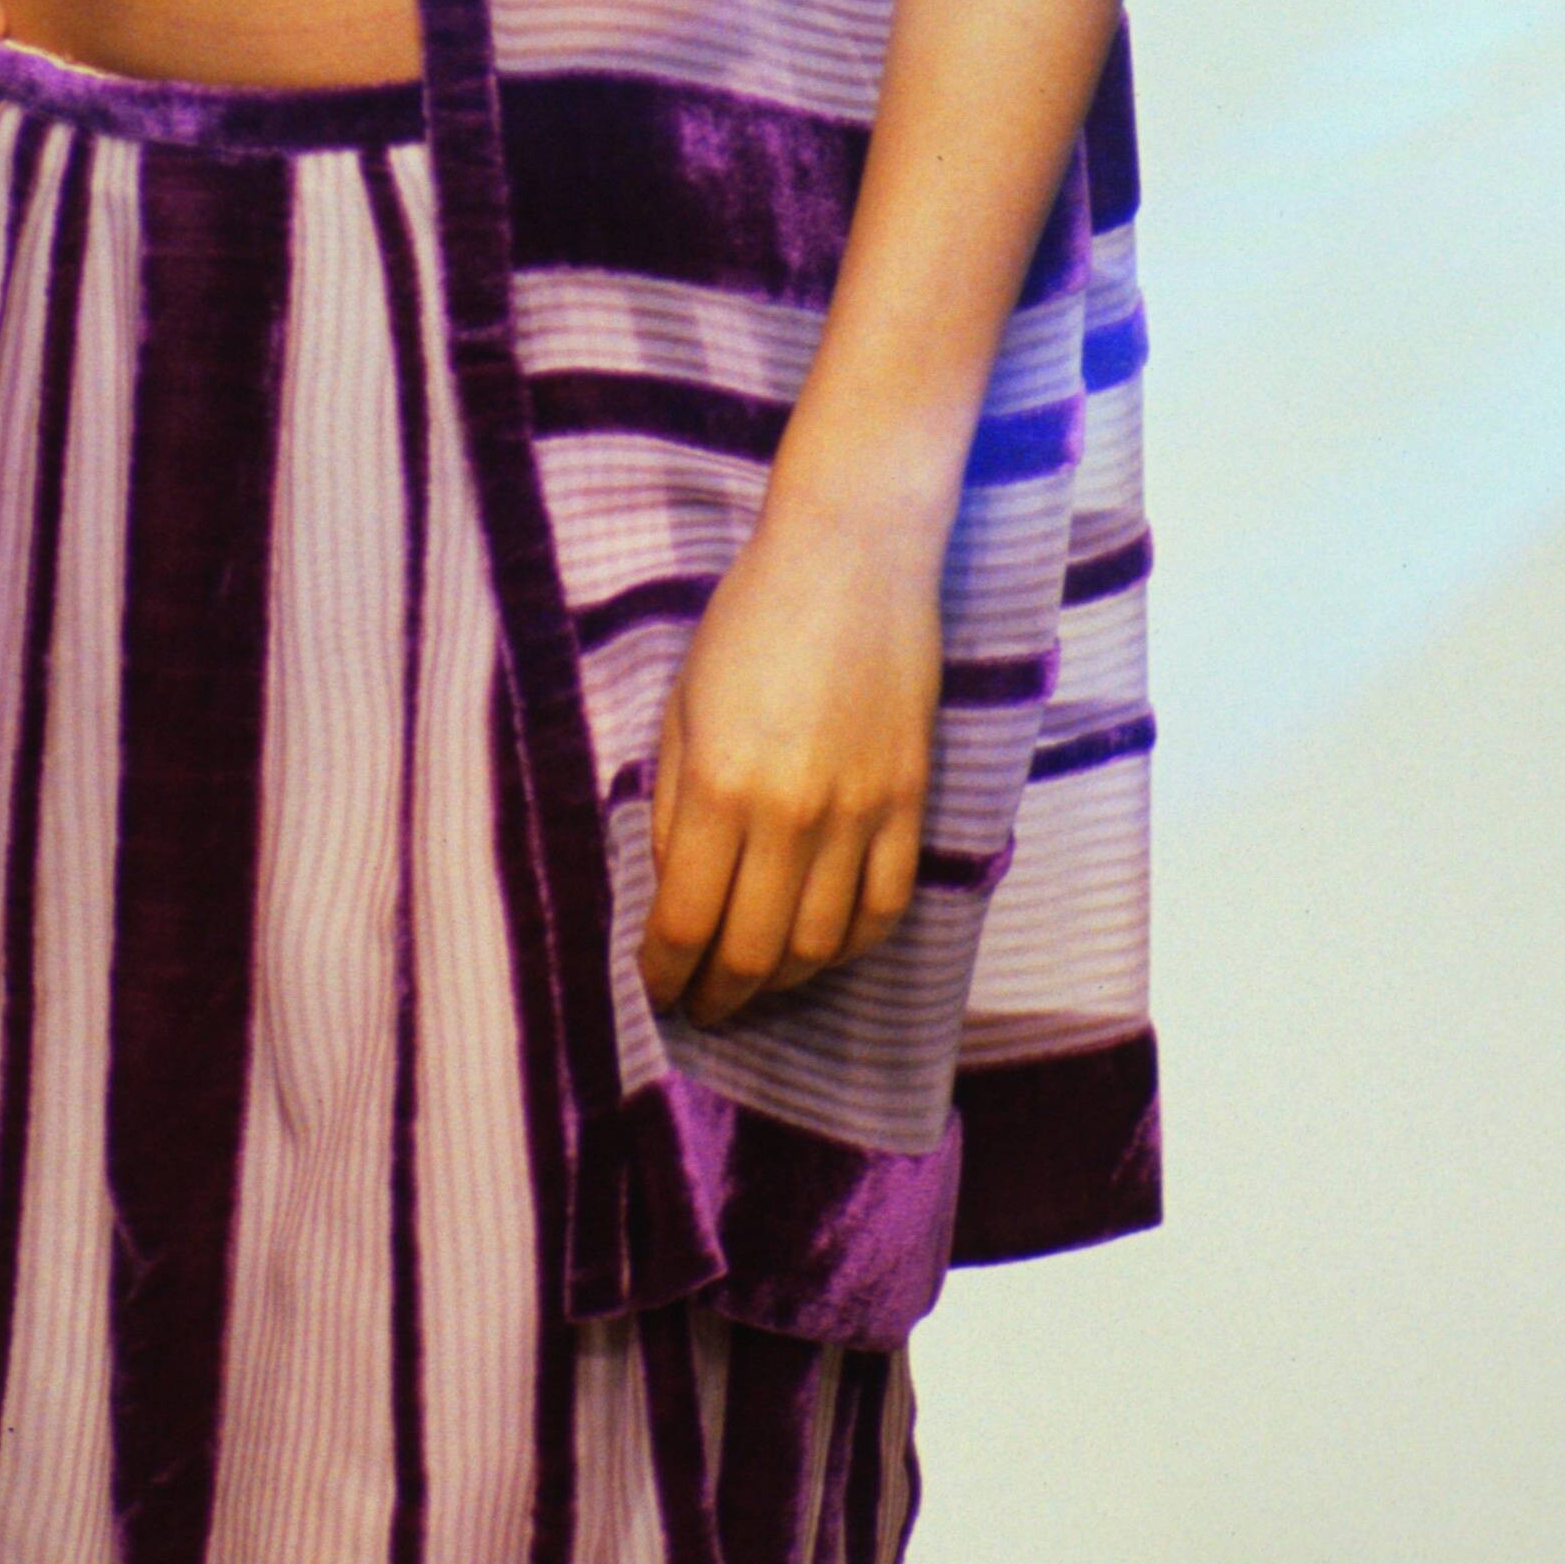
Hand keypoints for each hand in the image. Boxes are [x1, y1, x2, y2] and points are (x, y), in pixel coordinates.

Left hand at [638, 484, 943, 1031]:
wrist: (852, 558)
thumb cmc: (749, 620)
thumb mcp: (683, 707)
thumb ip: (676, 807)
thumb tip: (675, 889)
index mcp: (722, 787)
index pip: (687, 921)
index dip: (665, 971)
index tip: (654, 988)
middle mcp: (793, 815)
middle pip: (754, 950)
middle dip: (718, 993)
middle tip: (700, 1005)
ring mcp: (861, 813)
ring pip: (821, 943)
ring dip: (781, 980)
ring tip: (755, 981)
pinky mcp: (910, 802)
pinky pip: (885, 905)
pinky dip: (851, 945)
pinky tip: (821, 947)